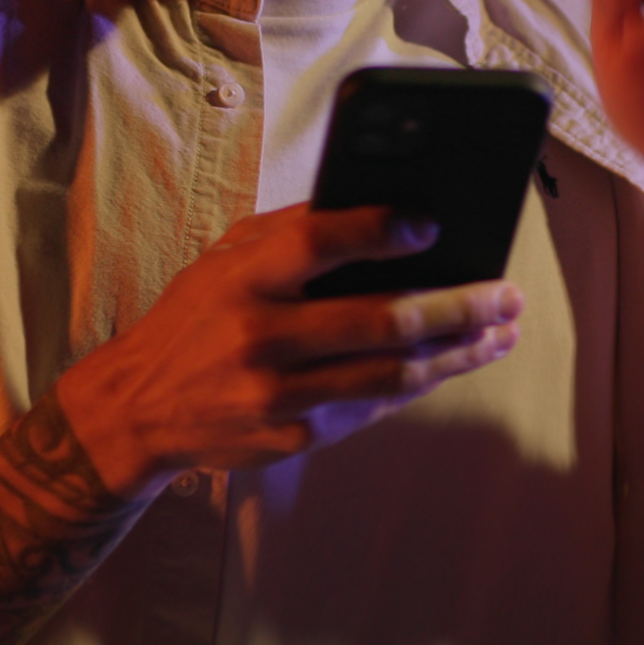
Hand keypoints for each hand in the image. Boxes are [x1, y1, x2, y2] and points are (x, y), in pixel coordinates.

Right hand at [57, 202, 522, 498]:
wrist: (137, 408)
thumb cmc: (195, 317)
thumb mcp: (225, 258)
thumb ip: (293, 231)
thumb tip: (383, 207)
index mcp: (242, 278)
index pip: (320, 240)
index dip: (382, 230)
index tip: (434, 224)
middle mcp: (260, 336)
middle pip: (382, 320)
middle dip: (459, 307)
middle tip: (506, 295)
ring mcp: (277, 394)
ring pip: (392, 373)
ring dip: (458, 353)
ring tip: (499, 333)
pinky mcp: (290, 437)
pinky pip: (370, 406)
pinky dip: (416, 383)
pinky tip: (450, 364)